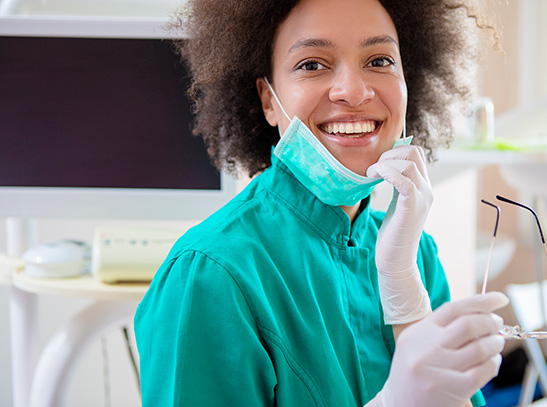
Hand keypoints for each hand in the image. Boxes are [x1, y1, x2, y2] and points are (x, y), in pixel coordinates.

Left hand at [366, 145, 432, 323]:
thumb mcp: (396, 202)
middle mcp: (426, 190)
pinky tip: (374, 177)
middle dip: (390, 153)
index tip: (378, 163)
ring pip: (409, 163)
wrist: (397, 260)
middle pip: (415, 152)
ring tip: (371, 174)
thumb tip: (385, 165)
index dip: (395, 151)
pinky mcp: (412, 209)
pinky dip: (387, 173)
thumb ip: (397, 184)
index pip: (416, 153)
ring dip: (385, 163)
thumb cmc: (393, 233)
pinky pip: (404, 181)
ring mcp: (421, 199)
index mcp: (422, 187)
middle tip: (374, 168)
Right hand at [369, 292, 508, 406]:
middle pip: (468, 325)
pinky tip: (492, 361)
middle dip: (491, 322)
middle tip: (498, 323)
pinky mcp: (452, 389)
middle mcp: (426, 348)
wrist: (399, 403)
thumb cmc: (414, 370)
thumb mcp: (416, 342)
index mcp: (418, 332)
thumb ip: (441, 328)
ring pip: (479, 348)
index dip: (480, 301)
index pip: (452, 309)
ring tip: (496, 342)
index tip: (499, 299)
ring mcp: (439, 369)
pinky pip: (483, 371)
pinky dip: (493, 363)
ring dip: (495, 343)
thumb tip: (479, 314)